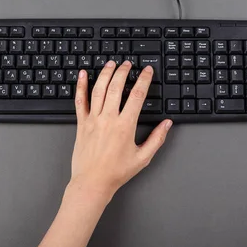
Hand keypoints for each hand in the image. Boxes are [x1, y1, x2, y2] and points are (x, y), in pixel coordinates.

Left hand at [69, 60, 172, 197]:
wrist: (92, 183)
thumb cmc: (116, 172)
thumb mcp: (143, 158)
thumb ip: (157, 139)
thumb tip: (167, 124)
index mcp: (125, 126)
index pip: (137, 96)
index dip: (144, 80)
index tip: (147, 71)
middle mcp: (108, 119)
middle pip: (117, 87)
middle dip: (124, 72)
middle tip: (128, 64)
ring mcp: (93, 120)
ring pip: (99, 90)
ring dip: (106, 74)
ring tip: (111, 64)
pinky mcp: (81, 124)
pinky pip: (80, 101)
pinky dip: (81, 86)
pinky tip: (83, 75)